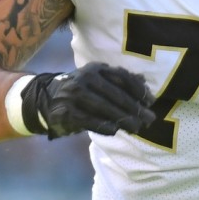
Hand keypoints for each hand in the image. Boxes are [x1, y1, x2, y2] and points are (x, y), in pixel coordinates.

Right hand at [21, 63, 155, 137]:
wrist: (48, 100)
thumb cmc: (82, 92)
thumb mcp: (100, 82)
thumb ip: (120, 81)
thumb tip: (143, 80)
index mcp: (96, 68)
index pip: (121, 77)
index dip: (138, 89)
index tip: (150, 102)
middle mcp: (84, 78)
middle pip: (115, 94)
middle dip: (134, 108)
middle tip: (149, 119)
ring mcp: (73, 94)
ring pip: (103, 107)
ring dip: (122, 119)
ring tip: (136, 128)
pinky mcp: (65, 111)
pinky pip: (88, 120)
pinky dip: (103, 126)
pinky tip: (115, 130)